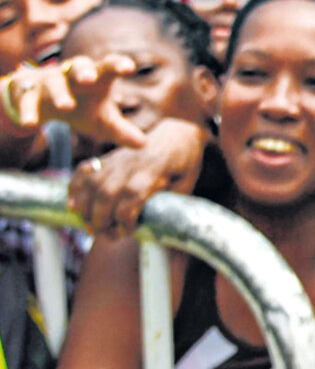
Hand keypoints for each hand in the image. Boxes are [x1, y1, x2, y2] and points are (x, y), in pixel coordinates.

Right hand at [2, 56, 145, 147]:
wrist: (40, 100)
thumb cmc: (81, 106)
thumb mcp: (102, 119)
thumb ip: (121, 130)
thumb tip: (144, 144)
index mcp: (95, 77)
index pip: (108, 67)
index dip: (118, 64)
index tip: (129, 67)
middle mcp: (72, 75)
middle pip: (79, 66)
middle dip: (84, 71)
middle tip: (91, 79)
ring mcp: (48, 81)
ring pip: (53, 82)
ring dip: (59, 93)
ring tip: (66, 106)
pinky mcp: (27, 92)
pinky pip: (26, 99)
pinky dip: (28, 110)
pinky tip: (30, 123)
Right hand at [68, 118, 206, 235]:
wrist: (176, 133)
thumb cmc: (184, 163)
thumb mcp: (187, 183)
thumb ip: (171, 201)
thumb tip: (156, 226)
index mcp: (154, 170)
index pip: (132, 194)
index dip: (125, 218)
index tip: (128, 232)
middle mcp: (131, 164)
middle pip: (106, 192)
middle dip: (101, 219)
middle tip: (106, 235)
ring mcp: (116, 160)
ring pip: (91, 183)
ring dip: (86, 208)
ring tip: (90, 226)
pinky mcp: (108, 159)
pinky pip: (84, 171)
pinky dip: (75, 188)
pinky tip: (73, 206)